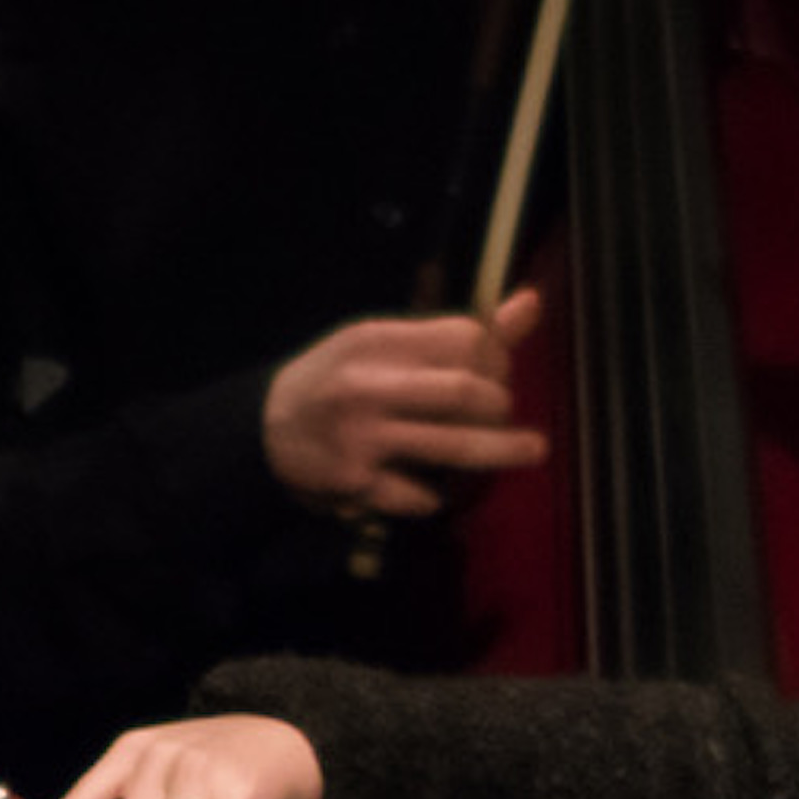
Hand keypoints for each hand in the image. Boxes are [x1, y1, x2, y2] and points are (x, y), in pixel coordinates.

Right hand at [262, 290, 547, 515]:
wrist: (263, 429)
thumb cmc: (340, 380)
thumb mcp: (387, 343)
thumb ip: (459, 333)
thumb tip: (533, 303)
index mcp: (379, 341)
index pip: (466, 340)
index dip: (496, 358)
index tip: (497, 373)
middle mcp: (369, 385)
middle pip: (467, 392)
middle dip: (499, 404)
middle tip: (498, 412)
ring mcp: (363, 436)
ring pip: (455, 446)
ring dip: (502, 450)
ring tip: (535, 449)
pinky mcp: (356, 482)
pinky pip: (419, 495)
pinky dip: (434, 495)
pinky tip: (432, 489)